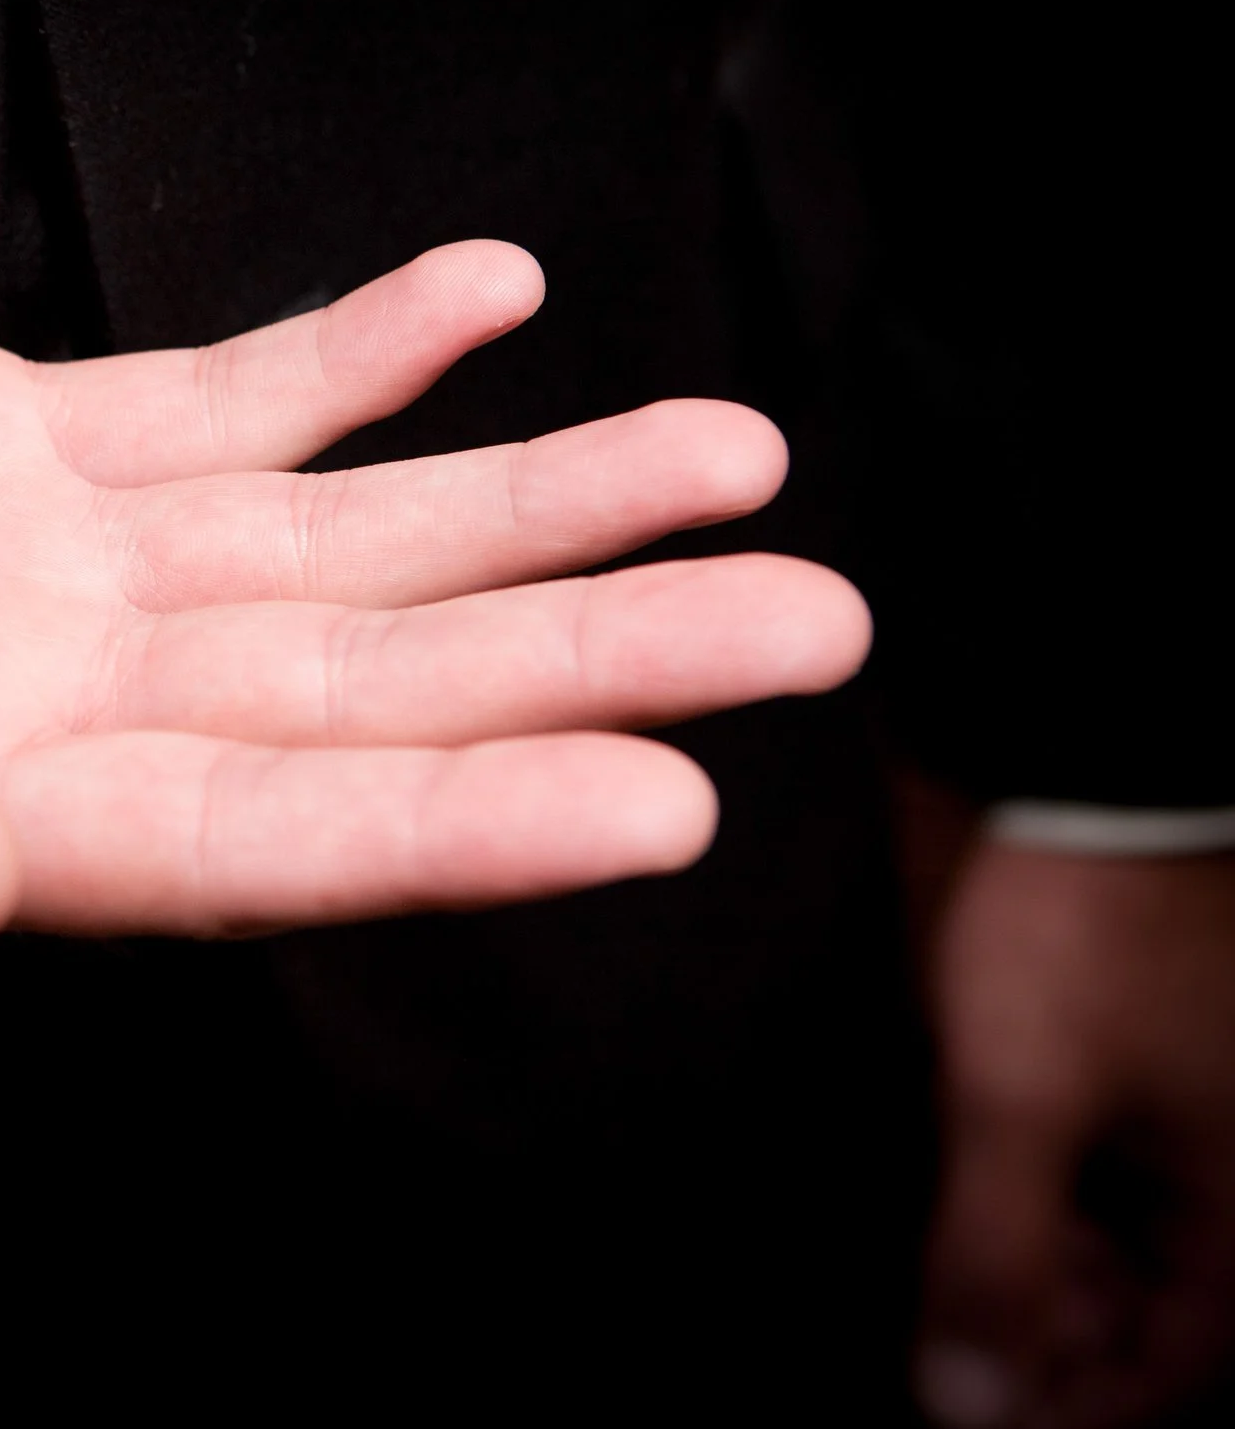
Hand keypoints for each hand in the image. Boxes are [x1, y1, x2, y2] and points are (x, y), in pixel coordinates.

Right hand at [0, 241, 867, 946]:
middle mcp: (11, 705)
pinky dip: (355, 352)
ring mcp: (19, 563)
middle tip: (803, 614)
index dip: (437, 826)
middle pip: (345, 696)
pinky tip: (488, 298)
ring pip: (325, 547)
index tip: (655, 793)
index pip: (225, 848)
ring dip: (527, 504)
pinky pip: (212, 396)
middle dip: (577, 655)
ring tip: (737, 454)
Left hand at [918, 839, 1234, 1427]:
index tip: (973, 1403)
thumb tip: (968, 1397)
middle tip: (949, 1332)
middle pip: (1156, 1311)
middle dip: (1051, 1334)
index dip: (1076, 1400)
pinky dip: (1042, 1200)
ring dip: (1040, 1270)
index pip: (1181, 1362)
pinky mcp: (1136, 1068)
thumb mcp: (1017, 1100)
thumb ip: (993, 1255)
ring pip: (1126, 1246)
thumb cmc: (1080, 927)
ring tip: (956, 1259)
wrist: (1086, 774)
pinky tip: (979, 1188)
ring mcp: (1191, 1116)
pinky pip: (1106, 1174)